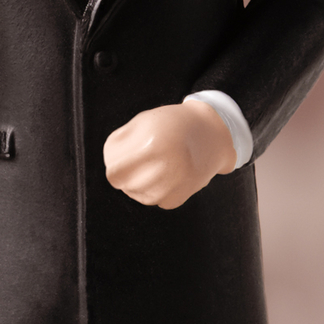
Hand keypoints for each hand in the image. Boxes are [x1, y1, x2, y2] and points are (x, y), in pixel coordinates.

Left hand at [103, 99, 236, 209]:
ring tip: (152, 167)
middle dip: (125, 173)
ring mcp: (175, 185)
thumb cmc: (172, 125)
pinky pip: (156, 201)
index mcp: (153, 146)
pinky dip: (157, 189)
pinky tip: (166, 175)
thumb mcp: (143, 122)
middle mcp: (166, 168)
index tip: (121, 156)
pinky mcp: (181, 197)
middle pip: (124, 185)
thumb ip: (121, 144)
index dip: (113, 164)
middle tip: (138, 161)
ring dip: (139, 183)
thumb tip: (112, 172)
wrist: (211, 135)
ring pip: (138, 196)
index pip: (114, 172)